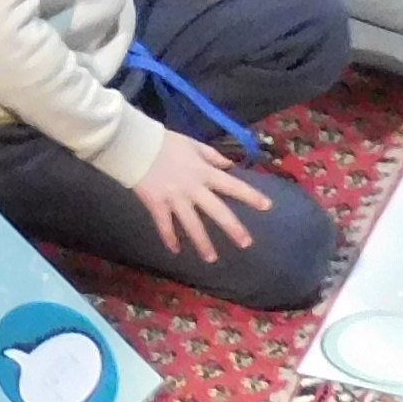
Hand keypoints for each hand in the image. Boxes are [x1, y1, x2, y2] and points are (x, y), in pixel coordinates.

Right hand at [133, 132, 274, 265]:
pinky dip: (170, 239)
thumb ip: (212, 156)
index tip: (267, 206)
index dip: (250, 196)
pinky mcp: (157, 205)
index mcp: (204, 172)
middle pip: (217, 211)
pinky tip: (176, 250)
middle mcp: (193, 189)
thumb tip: (229, 166)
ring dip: (203, 243)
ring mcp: (175, 199)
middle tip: (246, 243)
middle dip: (233, 228)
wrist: (135, 145)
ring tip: (212, 259)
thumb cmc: (165, 143)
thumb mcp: (193, 144)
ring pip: (192, 225)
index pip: (232, 185)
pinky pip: (165, 226)